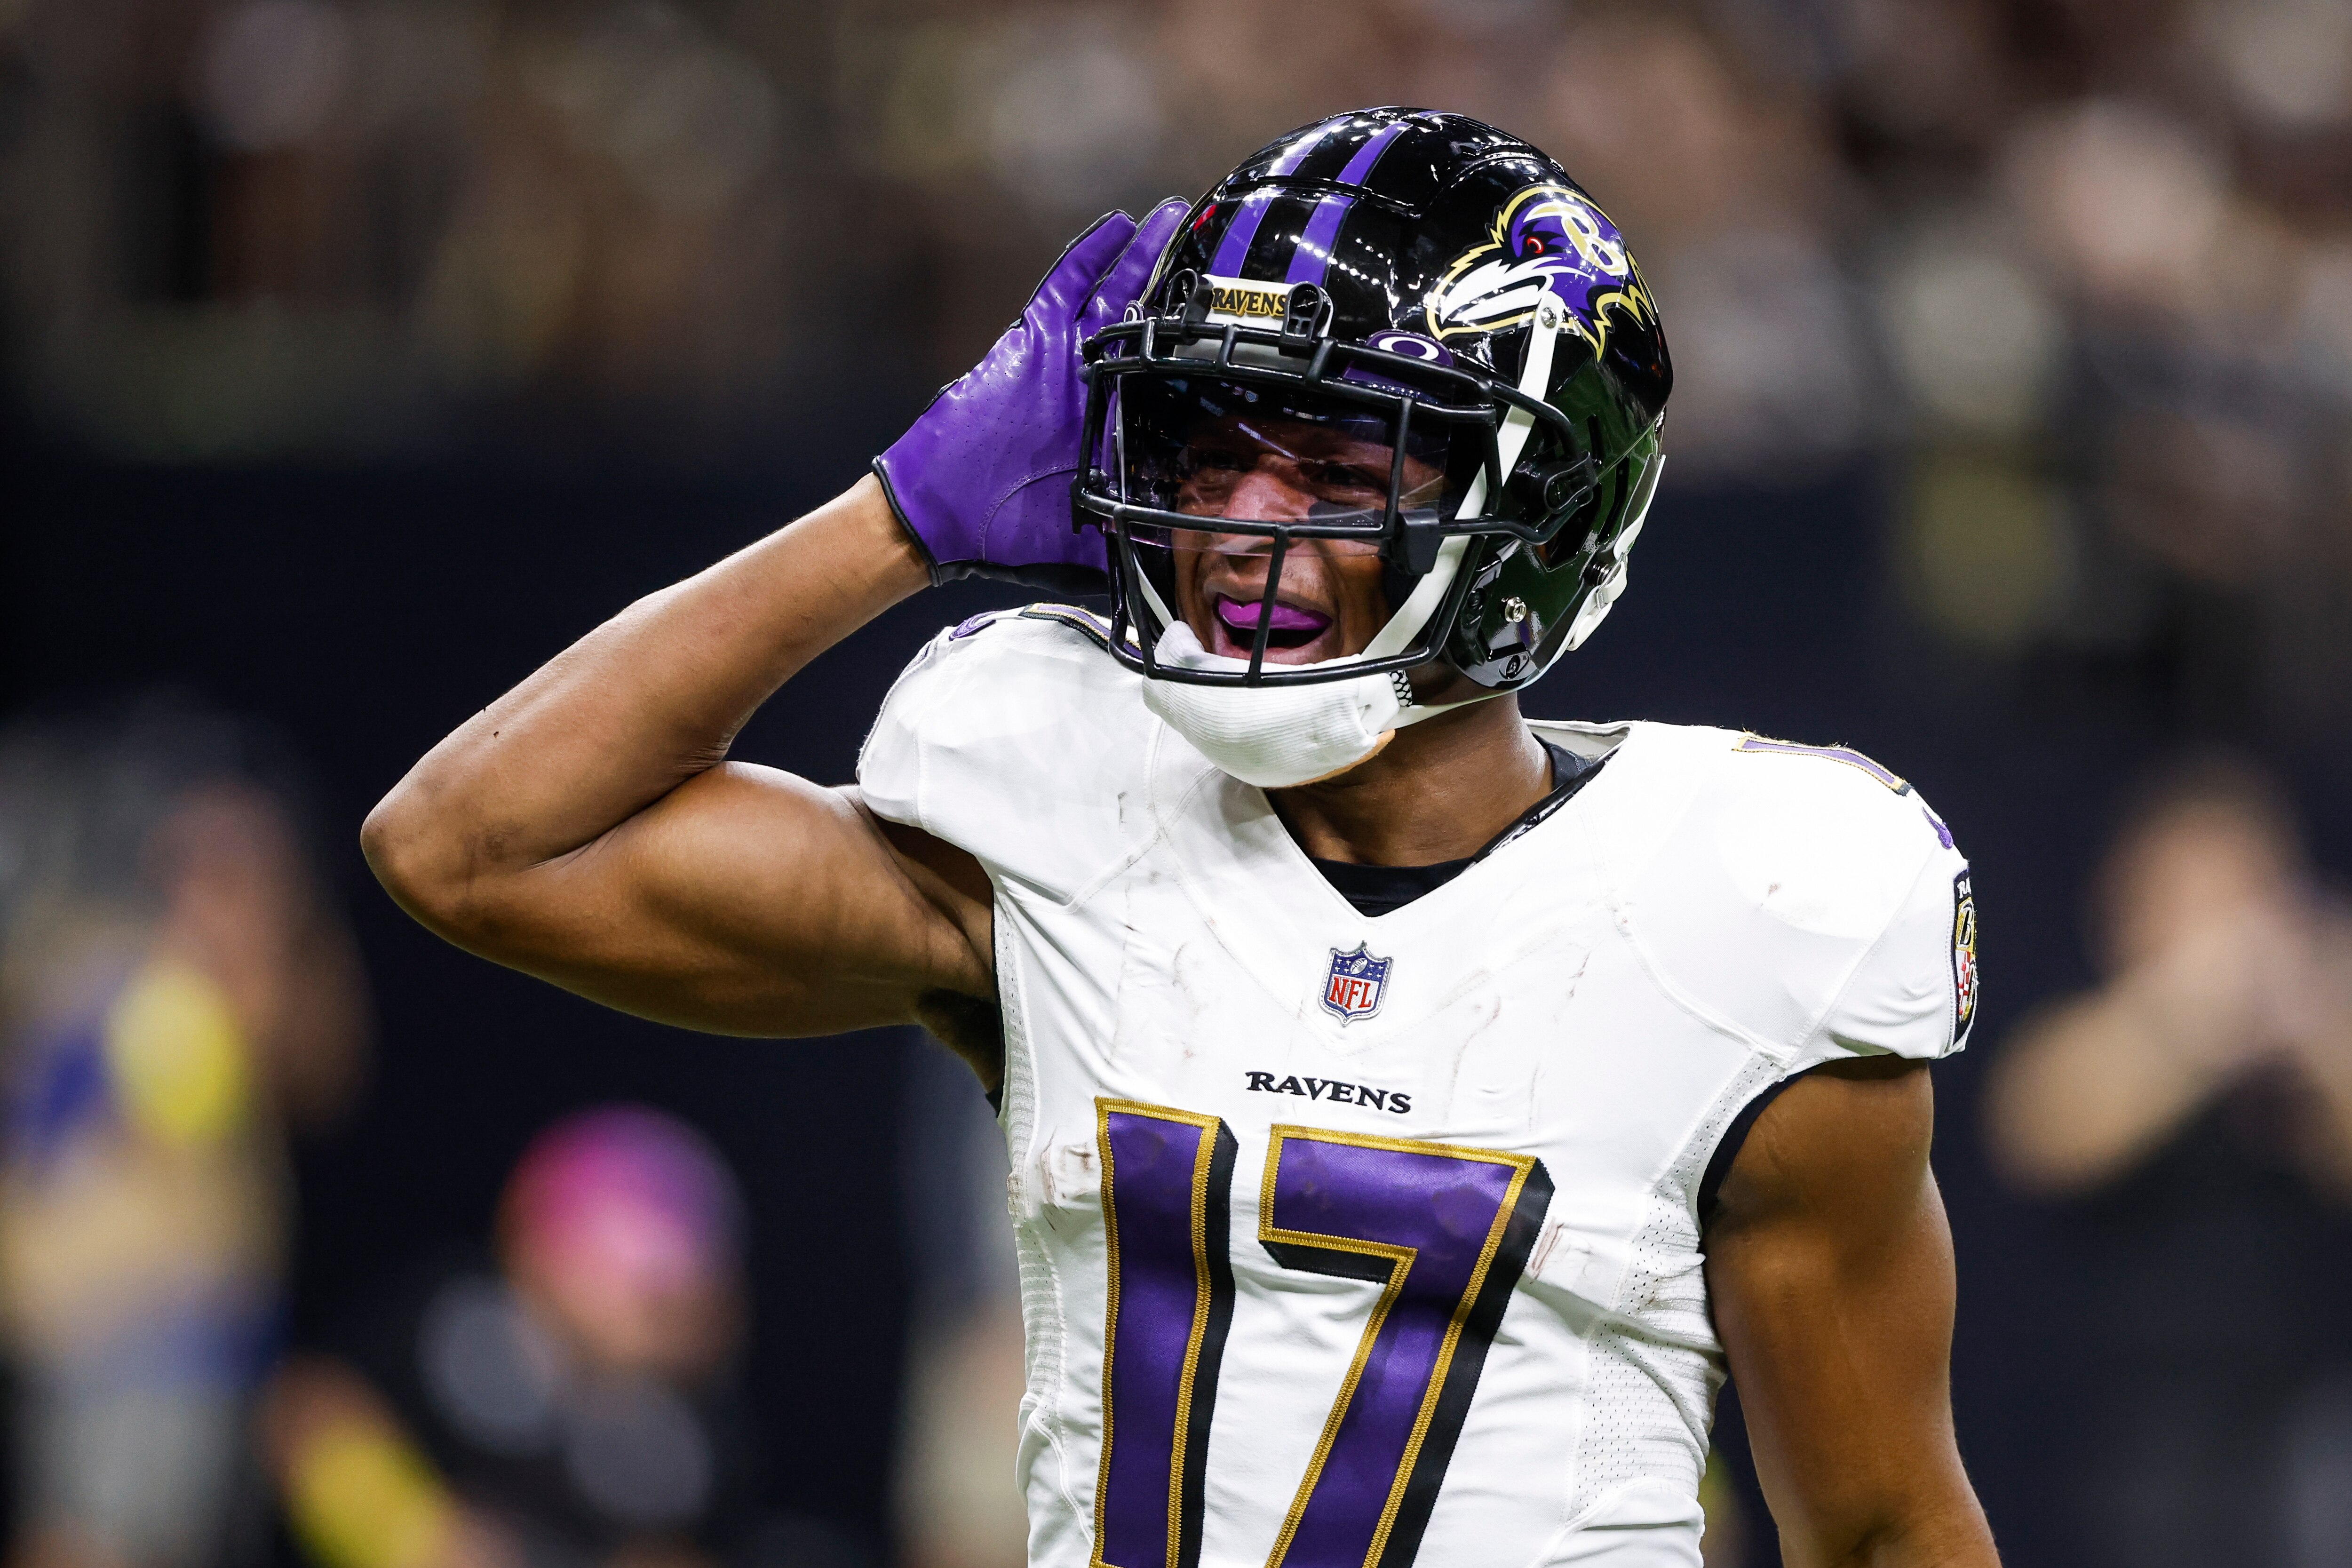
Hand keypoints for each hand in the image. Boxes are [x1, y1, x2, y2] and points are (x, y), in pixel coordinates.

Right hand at [874, 198, 1188, 591]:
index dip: (1195, 346)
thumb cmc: (1006, 537)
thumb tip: (1184, 565)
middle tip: (1214, 244)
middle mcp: (1090, 386)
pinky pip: (1065, 285)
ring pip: (1113, 293)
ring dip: (1144, 254)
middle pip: (1144, 322)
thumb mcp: (1086, 542)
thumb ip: (1131, 539)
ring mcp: (1062, 361)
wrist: (940, 518)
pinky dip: (1091, 255)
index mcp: (1109, 425)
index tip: (1233, 327)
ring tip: (1175, 216)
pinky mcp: (1028, 342)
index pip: (1164, 374)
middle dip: (1177, 284)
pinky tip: (1119, 223)